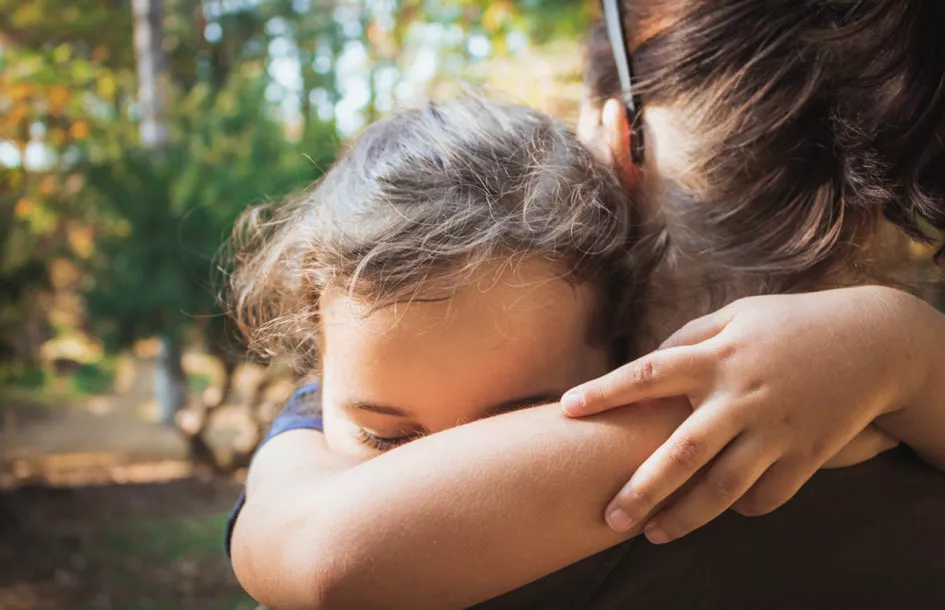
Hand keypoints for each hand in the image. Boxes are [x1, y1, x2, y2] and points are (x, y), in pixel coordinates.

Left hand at [561, 286, 925, 543]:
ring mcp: (775, 429)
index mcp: (718, 356)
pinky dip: (743, 507)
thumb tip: (647, 362)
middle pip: (681, 452)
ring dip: (686, 516)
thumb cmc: (791, 324)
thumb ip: (689, 338)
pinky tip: (723, 510)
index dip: (605, 392)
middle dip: (641, 488)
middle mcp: (742, 396)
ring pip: (723, 487)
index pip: (648, 374)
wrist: (873, 341)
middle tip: (609, 517)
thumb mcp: (737, 316)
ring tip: (654, 534)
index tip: (566, 409)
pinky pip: (767, 494)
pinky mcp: (806, 453)